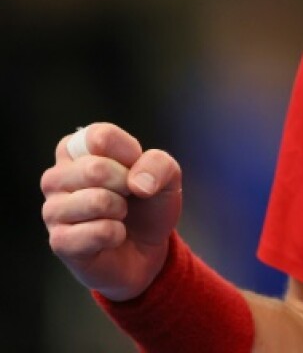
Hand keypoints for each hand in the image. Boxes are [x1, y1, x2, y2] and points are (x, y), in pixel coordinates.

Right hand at [40, 122, 183, 301]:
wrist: (146, 248)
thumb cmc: (147, 204)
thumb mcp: (167, 176)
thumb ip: (159, 164)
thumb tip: (137, 183)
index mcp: (75, 149)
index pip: (99, 137)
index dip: (129, 153)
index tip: (134, 167)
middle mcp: (56, 177)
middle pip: (95, 169)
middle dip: (127, 184)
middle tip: (128, 196)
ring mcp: (52, 210)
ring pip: (97, 201)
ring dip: (121, 210)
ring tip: (118, 215)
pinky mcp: (59, 241)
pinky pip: (100, 232)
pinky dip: (117, 235)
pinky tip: (112, 236)